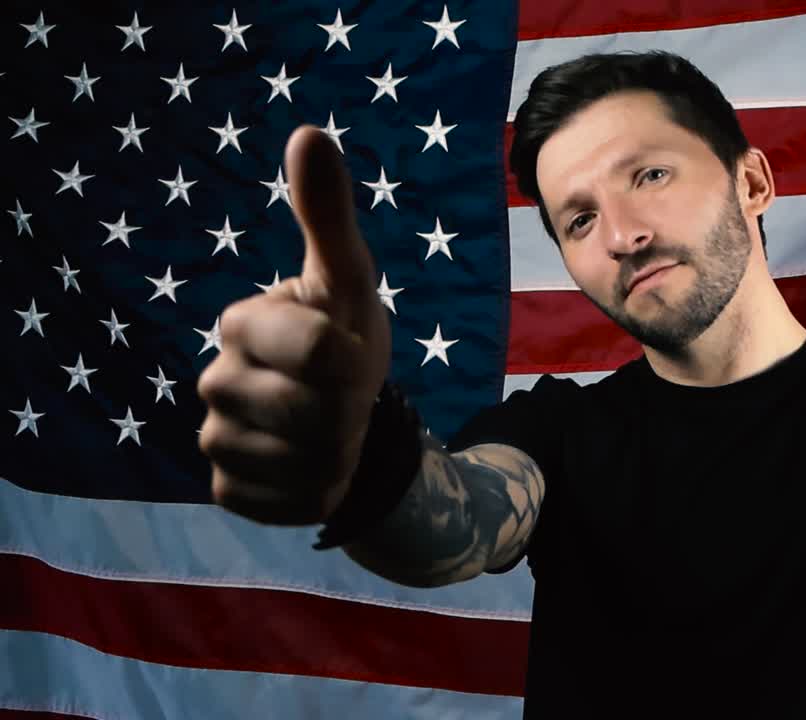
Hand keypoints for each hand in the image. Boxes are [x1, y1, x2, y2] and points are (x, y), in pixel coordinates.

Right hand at [197, 126, 391, 524]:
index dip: (354, 359)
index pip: (318, 350)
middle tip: (346, 397)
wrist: (348, 414)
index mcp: (243, 322)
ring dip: (339, 452)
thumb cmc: (347, 336)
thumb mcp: (350, 280)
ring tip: (332, 431)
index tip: (352, 352)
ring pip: (302, 461)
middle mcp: (216, 380)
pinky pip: (288, 502)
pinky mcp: (229, 490)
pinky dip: (319, 491)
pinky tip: (314, 468)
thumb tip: (308, 133)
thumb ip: (329, 215)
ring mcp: (217, 438)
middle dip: (350, 408)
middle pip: (314, 412)